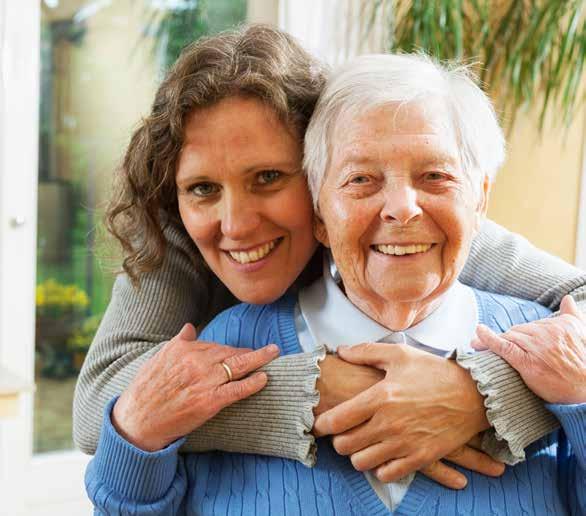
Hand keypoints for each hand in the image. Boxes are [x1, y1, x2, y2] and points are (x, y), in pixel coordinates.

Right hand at [112, 323, 279, 450]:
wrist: (138, 420)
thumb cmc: (146, 390)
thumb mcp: (159, 358)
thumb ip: (178, 342)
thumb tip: (190, 327)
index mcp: (184, 349)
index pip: (215, 345)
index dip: (231, 349)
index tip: (242, 350)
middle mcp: (196, 362)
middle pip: (230, 353)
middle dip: (250, 352)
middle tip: (268, 350)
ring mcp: (205, 382)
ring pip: (238, 366)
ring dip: (260, 359)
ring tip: (273, 354)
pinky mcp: (210, 402)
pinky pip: (237, 390)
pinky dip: (253, 383)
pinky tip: (264, 378)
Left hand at [314, 343, 502, 487]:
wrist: (474, 394)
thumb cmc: (434, 371)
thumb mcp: (400, 354)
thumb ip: (366, 352)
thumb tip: (341, 351)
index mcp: (380, 396)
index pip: (337, 420)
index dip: (322, 424)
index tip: (320, 423)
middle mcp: (389, 423)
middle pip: (345, 445)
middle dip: (338, 440)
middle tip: (343, 433)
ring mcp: (404, 443)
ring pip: (362, 462)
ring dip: (357, 454)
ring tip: (361, 444)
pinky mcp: (420, 458)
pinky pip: (386, 474)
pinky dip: (379, 467)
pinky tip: (382, 454)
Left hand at [472, 295, 585, 403]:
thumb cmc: (583, 365)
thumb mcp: (581, 335)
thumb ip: (572, 315)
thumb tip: (566, 298)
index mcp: (561, 325)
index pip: (530, 325)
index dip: (517, 333)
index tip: (509, 337)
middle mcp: (548, 333)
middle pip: (517, 331)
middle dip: (505, 339)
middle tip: (489, 345)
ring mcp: (537, 347)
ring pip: (509, 338)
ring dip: (492, 341)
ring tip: (477, 346)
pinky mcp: (528, 362)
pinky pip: (504, 346)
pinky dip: (489, 338)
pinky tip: (478, 333)